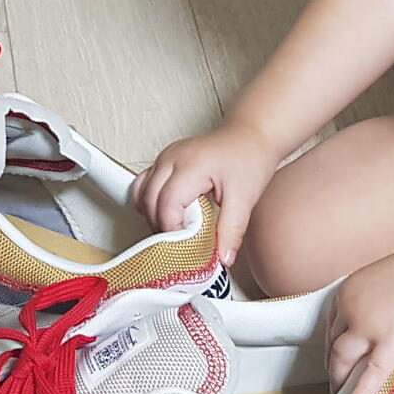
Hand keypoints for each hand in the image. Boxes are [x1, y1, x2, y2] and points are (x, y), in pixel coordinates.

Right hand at [133, 122, 280, 265]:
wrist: (251, 135)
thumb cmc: (249, 158)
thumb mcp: (245, 199)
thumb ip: (232, 230)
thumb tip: (223, 258)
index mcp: (190, 166)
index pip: (167, 206)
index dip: (173, 231)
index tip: (188, 246)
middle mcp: (171, 158)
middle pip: (149, 201)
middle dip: (163, 227)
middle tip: (184, 242)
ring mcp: (165, 157)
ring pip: (142, 194)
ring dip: (154, 216)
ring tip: (179, 228)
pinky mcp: (165, 160)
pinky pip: (145, 185)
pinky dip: (152, 203)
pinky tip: (172, 213)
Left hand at [328, 243, 393, 393]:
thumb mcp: (386, 280)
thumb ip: (373, 303)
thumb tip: (373, 328)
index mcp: (349, 288)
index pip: (332, 323)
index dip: (335, 344)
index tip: (338, 356)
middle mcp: (352, 306)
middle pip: (333, 343)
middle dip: (336, 365)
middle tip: (338, 380)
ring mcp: (369, 325)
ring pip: (342, 360)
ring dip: (340, 381)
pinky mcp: (392, 342)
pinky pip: (370, 374)